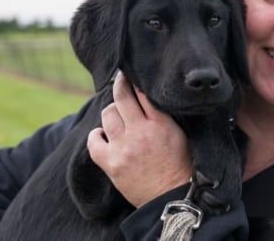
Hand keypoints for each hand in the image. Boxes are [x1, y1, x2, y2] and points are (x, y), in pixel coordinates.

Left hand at [87, 72, 192, 207]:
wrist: (171, 198)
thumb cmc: (180, 166)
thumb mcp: (179, 134)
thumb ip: (164, 116)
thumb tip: (148, 96)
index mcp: (160, 124)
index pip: (142, 92)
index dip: (134, 81)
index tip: (130, 74)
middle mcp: (139, 132)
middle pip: (121, 97)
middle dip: (120, 86)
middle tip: (120, 82)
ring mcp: (123, 148)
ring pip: (108, 115)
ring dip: (112, 112)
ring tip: (117, 116)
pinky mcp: (110, 163)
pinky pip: (93, 140)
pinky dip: (97, 135)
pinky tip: (104, 135)